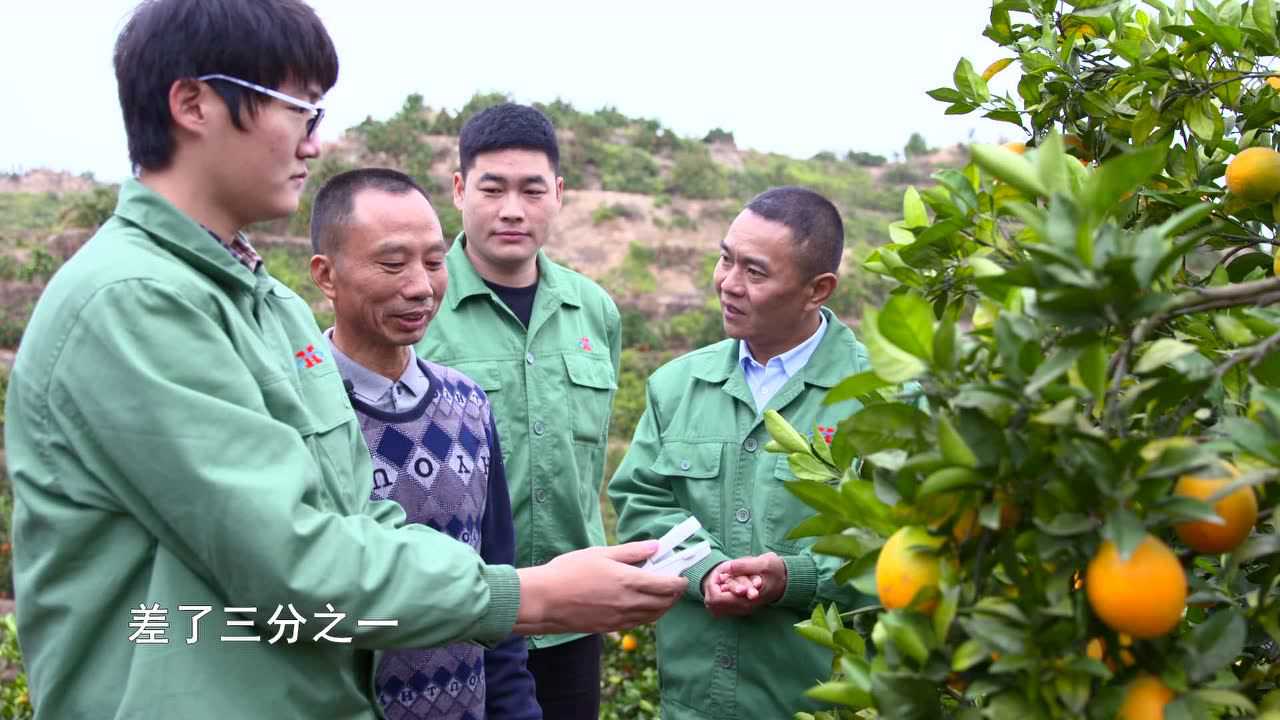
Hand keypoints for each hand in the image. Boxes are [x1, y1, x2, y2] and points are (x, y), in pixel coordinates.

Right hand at [514, 541, 685, 635]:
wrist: (544, 600)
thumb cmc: (569, 571)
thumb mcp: (601, 553)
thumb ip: (632, 551)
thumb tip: (655, 546)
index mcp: (629, 581)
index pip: (668, 585)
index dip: (679, 580)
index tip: (681, 573)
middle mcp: (629, 603)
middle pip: (665, 603)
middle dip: (674, 593)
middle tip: (674, 582)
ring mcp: (621, 619)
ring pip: (654, 616)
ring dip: (663, 605)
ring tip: (662, 593)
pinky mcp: (611, 628)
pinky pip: (639, 623)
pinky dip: (648, 615)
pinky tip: (642, 605)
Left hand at [705, 553, 785, 615]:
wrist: (788, 579)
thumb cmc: (777, 570)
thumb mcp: (764, 562)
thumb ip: (744, 565)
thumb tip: (725, 567)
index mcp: (749, 599)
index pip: (717, 599)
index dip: (712, 586)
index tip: (719, 573)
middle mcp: (745, 607)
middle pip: (714, 604)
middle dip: (712, 588)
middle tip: (719, 575)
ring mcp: (744, 608)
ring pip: (717, 607)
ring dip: (715, 592)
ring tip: (722, 579)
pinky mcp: (743, 606)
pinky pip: (723, 606)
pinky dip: (720, 594)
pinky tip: (725, 584)